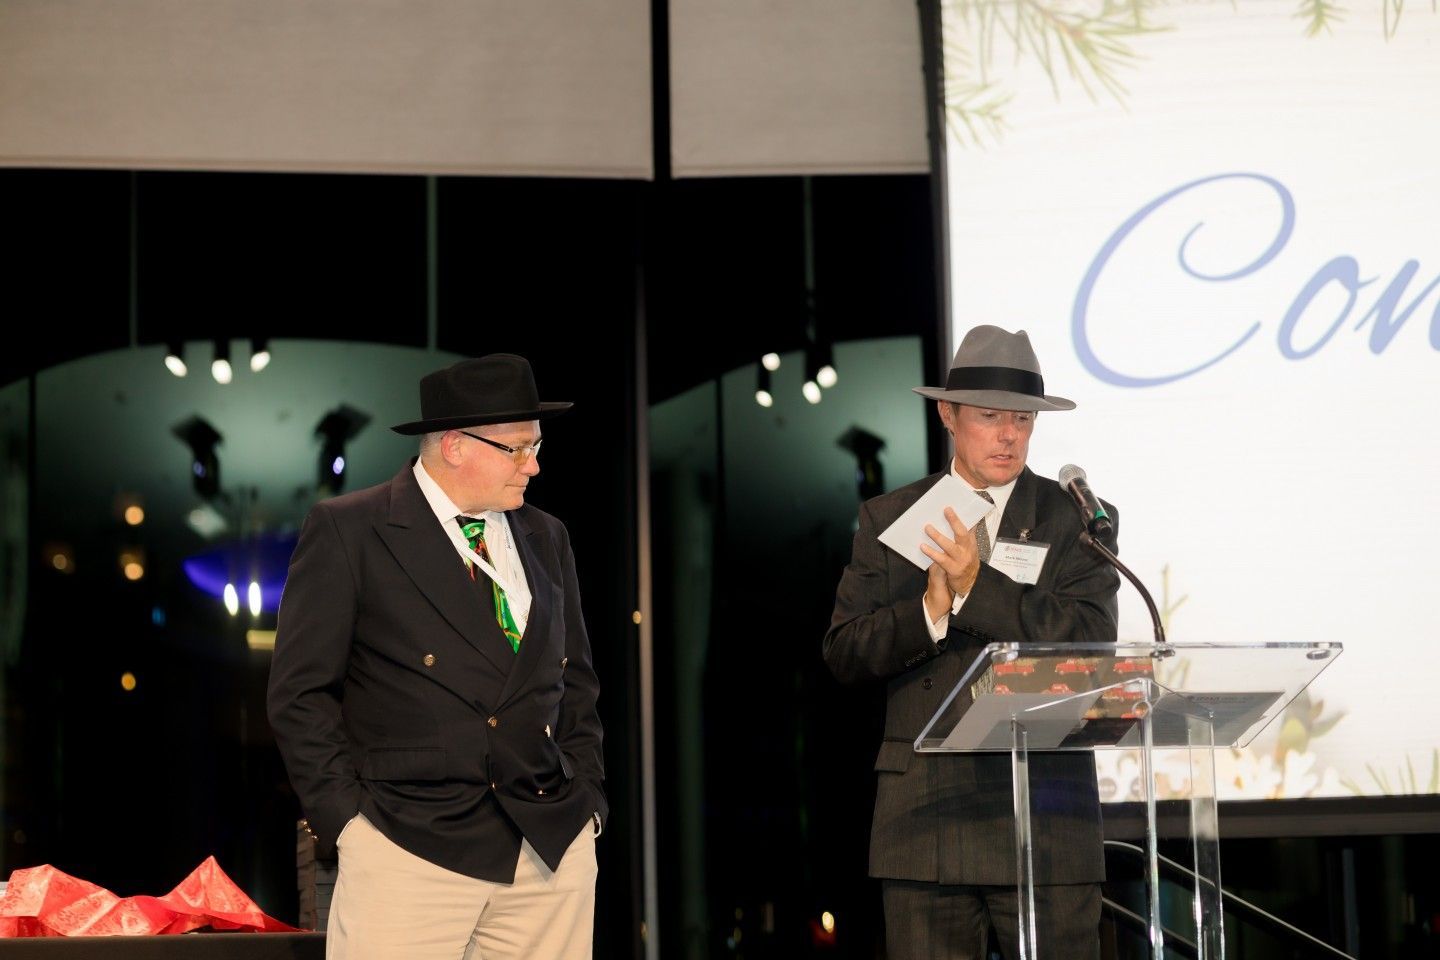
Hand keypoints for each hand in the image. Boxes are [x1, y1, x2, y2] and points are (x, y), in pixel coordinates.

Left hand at [920, 506, 979, 620]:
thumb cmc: (966, 564)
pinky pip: (941, 559)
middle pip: (962, 533)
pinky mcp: (954, 569)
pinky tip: (923, 546)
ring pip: (949, 545)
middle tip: (946, 510)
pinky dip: (931, 552)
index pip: (968, 527)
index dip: (961, 517)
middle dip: (954, 520)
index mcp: (971, 543)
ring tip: (927, 527)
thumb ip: (966, 536)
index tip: (952, 506)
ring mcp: (961, 560)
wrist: (970, 585)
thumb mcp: (969, 549)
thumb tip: (962, 520)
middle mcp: (968, 550)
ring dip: (938, 536)